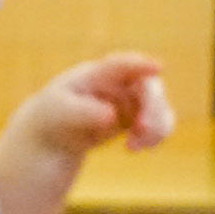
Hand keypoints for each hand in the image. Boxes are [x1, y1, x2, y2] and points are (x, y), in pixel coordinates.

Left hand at [14, 54, 175, 156]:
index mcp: (97, 73)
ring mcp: (132, 99)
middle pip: (149, 87)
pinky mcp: (138, 117)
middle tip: (142, 130)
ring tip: (133, 147)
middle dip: (152, 108)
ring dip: (156, 127)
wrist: (56, 131)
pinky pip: (158, 124)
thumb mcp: (62, 112)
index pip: (122, 64)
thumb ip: (85, 112)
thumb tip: (112, 116)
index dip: (141, 65)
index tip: (158, 68)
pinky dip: (156, 136)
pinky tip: (135, 148)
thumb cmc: (55, 114)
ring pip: (159, 107)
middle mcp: (120, 82)